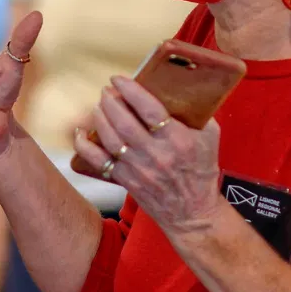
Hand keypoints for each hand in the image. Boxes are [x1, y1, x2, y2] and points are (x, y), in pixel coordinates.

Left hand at [73, 76, 224, 237]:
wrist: (192, 213)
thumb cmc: (201, 171)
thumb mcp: (210, 138)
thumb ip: (197, 113)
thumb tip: (180, 87)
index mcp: (178, 140)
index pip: (149, 109)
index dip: (130, 90)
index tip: (118, 79)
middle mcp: (156, 154)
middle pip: (124, 122)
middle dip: (110, 101)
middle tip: (107, 91)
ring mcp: (138, 169)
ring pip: (109, 139)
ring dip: (99, 118)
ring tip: (99, 106)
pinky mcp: (125, 180)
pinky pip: (98, 161)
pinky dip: (84, 146)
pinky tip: (80, 132)